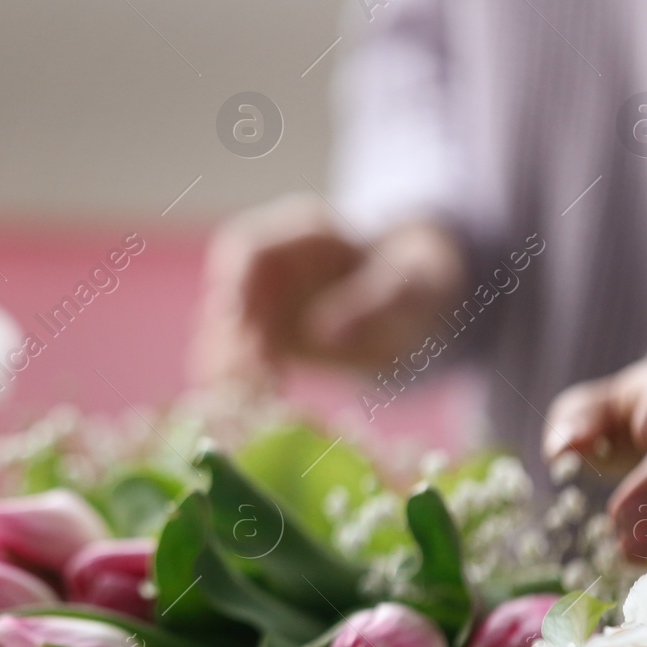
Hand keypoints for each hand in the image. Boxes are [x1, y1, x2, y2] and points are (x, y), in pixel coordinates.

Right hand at [190, 193, 467, 382]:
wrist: (421, 300)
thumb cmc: (420, 282)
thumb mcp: (412, 287)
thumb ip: (372, 302)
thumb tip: (324, 333)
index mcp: (304, 233)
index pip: (246, 249)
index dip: (233, 289)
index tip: (241, 332)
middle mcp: (273, 265)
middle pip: (227, 297)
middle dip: (227, 343)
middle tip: (243, 387)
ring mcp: (264, 303)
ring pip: (225, 335)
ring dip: (228, 372)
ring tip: (246, 409)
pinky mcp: (266, 340)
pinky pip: (242, 363)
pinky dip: (243, 388)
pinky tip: (255, 413)